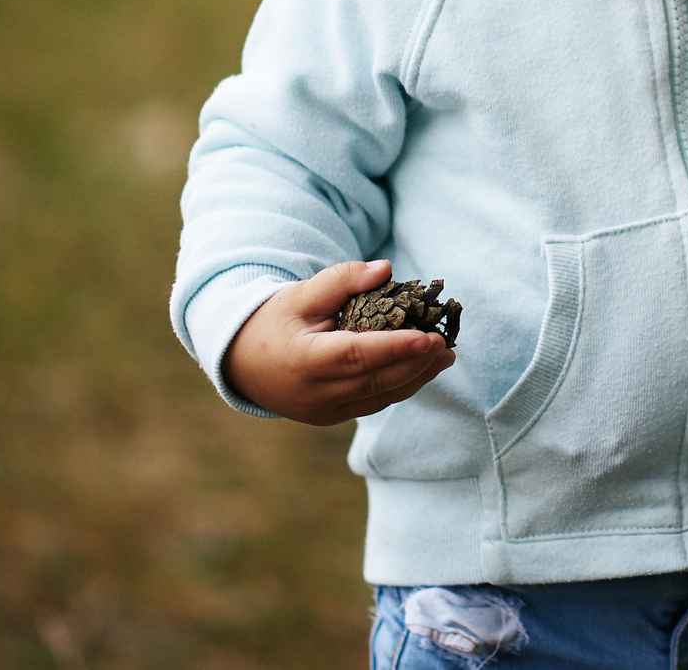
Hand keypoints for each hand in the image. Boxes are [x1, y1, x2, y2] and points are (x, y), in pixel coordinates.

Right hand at [223, 260, 454, 425]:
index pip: (356, 356)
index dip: (395, 349)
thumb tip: (385, 269)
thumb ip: (342, 280)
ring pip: (378, 397)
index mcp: (303, 361)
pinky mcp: (330, 417)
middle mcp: (313, 394)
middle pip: (374, 381)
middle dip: (415, 364)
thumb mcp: (300, 294)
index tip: (430, 339)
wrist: (241, 362)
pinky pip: (371, 404)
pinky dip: (398, 387)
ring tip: (444, 357)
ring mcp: (322, 412)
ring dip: (414, 378)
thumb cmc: (274, 321)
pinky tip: (420, 369)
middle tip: (446, 344)